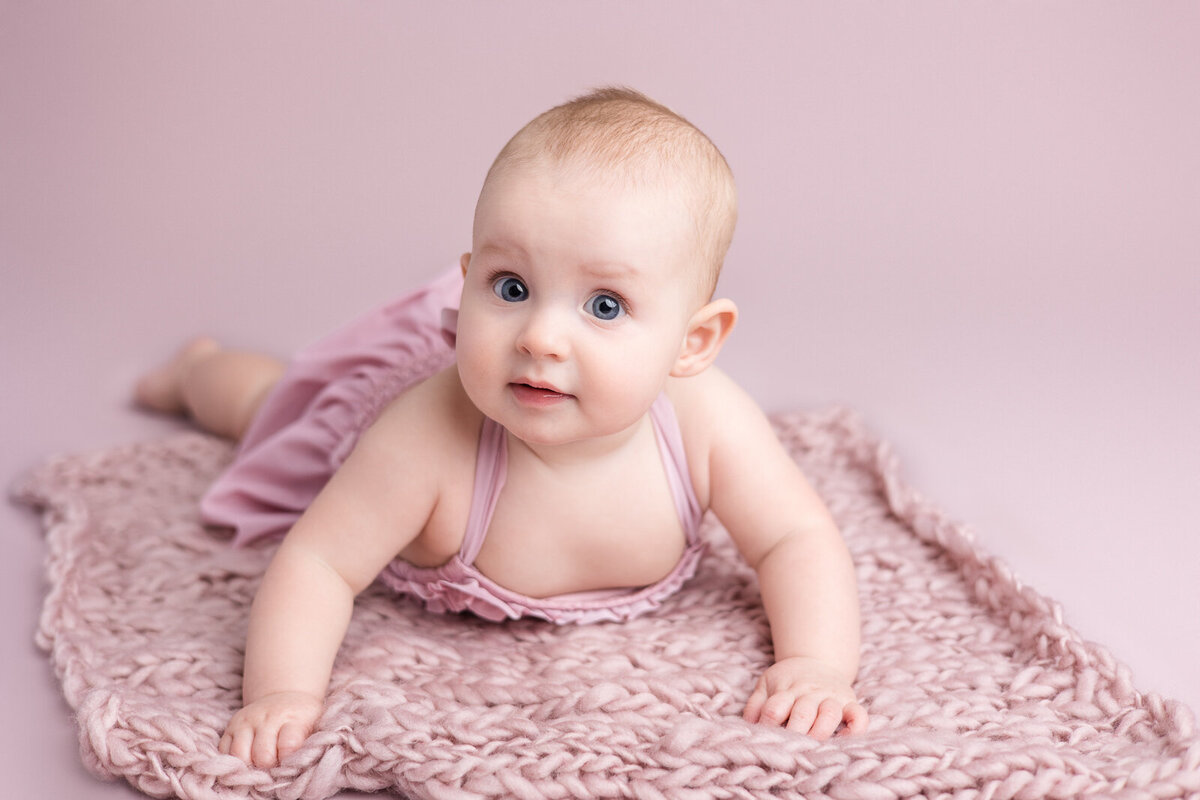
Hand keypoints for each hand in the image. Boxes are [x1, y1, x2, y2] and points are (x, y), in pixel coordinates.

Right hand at [219, 691, 323, 767]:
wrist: (284, 697)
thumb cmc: (301, 719)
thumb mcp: (314, 725)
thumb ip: (307, 745)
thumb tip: (297, 769)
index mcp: (293, 718)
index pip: (288, 744)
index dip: (288, 759)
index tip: (291, 764)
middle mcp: (267, 718)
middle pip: (261, 754)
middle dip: (268, 766)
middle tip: (274, 766)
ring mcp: (247, 721)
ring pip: (239, 753)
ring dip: (248, 766)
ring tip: (259, 766)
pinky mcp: (231, 726)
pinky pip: (223, 750)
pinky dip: (232, 761)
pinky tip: (245, 761)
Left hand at [743, 656, 867, 739]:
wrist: (815, 659)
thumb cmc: (787, 679)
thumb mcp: (766, 684)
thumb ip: (755, 705)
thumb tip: (749, 727)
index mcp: (786, 689)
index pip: (774, 709)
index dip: (767, 726)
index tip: (763, 740)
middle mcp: (810, 693)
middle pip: (802, 713)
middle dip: (794, 733)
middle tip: (788, 749)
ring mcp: (831, 697)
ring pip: (830, 714)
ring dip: (821, 732)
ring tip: (813, 749)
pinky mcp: (850, 702)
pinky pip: (859, 716)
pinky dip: (856, 728)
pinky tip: (845, 739)